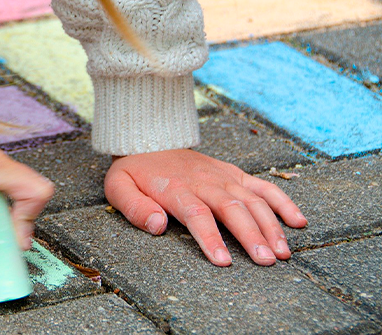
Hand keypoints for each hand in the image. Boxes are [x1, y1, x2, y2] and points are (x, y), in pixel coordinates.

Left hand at [105, 149, 306, 265]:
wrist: (150, 139)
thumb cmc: (134, 171)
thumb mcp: (118, 187)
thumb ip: (134, 208)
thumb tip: (157, 226)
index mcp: (175, 188)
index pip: (196, 214)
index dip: (211, 238)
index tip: (224, 261)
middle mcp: (204, 181)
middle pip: (232, 208)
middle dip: (251, 235)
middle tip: (266, 262)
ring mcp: (222, 176)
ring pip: (253, 200)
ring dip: (270, 226)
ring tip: (282, 252)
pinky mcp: (234, 173)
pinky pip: (263, 186)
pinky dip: (283, 203)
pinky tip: (298, 223)